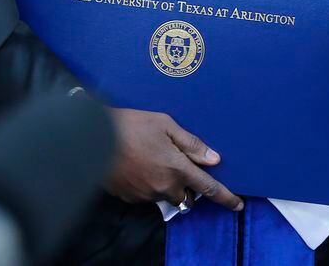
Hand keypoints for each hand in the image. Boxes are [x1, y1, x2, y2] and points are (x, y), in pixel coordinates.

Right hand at [103, 108, 243, 211]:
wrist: (91, 137)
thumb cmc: (130, 125)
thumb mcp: (166, 124)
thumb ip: (192, 144)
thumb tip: (214, 159)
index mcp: (176, 168)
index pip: (208, 188)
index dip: (225, 197)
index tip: (237, 204)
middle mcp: (163, 186)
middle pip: (185, 196)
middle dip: (186, 185)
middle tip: (176, 165)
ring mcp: (145, 194)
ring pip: (165, 195)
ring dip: (165, 184)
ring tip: (151, 160)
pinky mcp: (130, 197)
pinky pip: (147, 195)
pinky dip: (148, 184)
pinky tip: (138, 166)